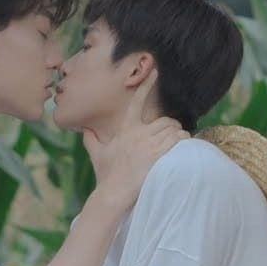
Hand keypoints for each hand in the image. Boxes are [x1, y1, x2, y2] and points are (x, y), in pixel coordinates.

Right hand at [86, 71, 181, 207]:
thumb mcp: (97, 155)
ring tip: (178, 144)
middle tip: (172, 136)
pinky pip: (178, 141)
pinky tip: (182, 148)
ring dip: (178, 136)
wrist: (114, 194)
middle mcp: (139, 133)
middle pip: (165, 120)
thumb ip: (91, 139)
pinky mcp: (159, 155)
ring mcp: (150, 144)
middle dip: (171, 127)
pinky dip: (182, 142)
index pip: (137, 102)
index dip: (146, 85)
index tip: (155, 71)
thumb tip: (84, 130)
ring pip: (174, 130)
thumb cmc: (107, 176)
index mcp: (126, 129)